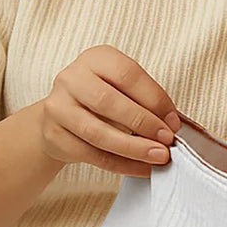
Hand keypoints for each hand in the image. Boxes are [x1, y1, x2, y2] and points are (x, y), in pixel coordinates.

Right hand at [38, 45, 180, 176]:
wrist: (61, 116)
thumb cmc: (102, 97)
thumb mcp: (122, 87)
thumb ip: (144, 100)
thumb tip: (171, 124)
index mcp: (96, 58)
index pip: (128, 75)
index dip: (154, 99)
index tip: (173, 121)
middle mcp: (72, 78)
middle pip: (109, 102)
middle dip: (144, 123)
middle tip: (167, 140)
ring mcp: (58, 107)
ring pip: (98, 133)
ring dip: (134, 148)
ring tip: (158, 156)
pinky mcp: (53, 135)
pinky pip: (91, 155)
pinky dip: (121, 165)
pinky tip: (141, 168)